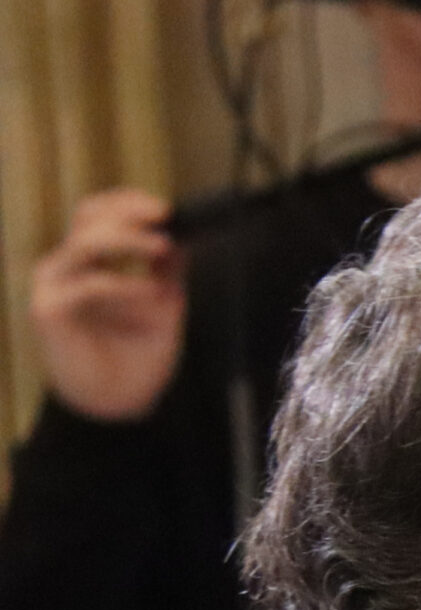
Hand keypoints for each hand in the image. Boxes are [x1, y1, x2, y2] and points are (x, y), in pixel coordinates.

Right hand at [28, 189, 184, 421]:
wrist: (118, 406)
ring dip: (127, 240)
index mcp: (88, 262)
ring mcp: (54, 286)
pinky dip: (124, 284)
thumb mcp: (163, 306)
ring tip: (161, 248)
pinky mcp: (49, 311)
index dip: (127, 203)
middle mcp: (66, 268)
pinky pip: (87, 284)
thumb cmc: (136, 356)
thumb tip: (181, 236)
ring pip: (83, 243)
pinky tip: (151, 293)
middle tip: (161, 218)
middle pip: (85, 217)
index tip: (165, 209)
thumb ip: (166, 272)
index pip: (97, 215)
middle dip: (126, 212)